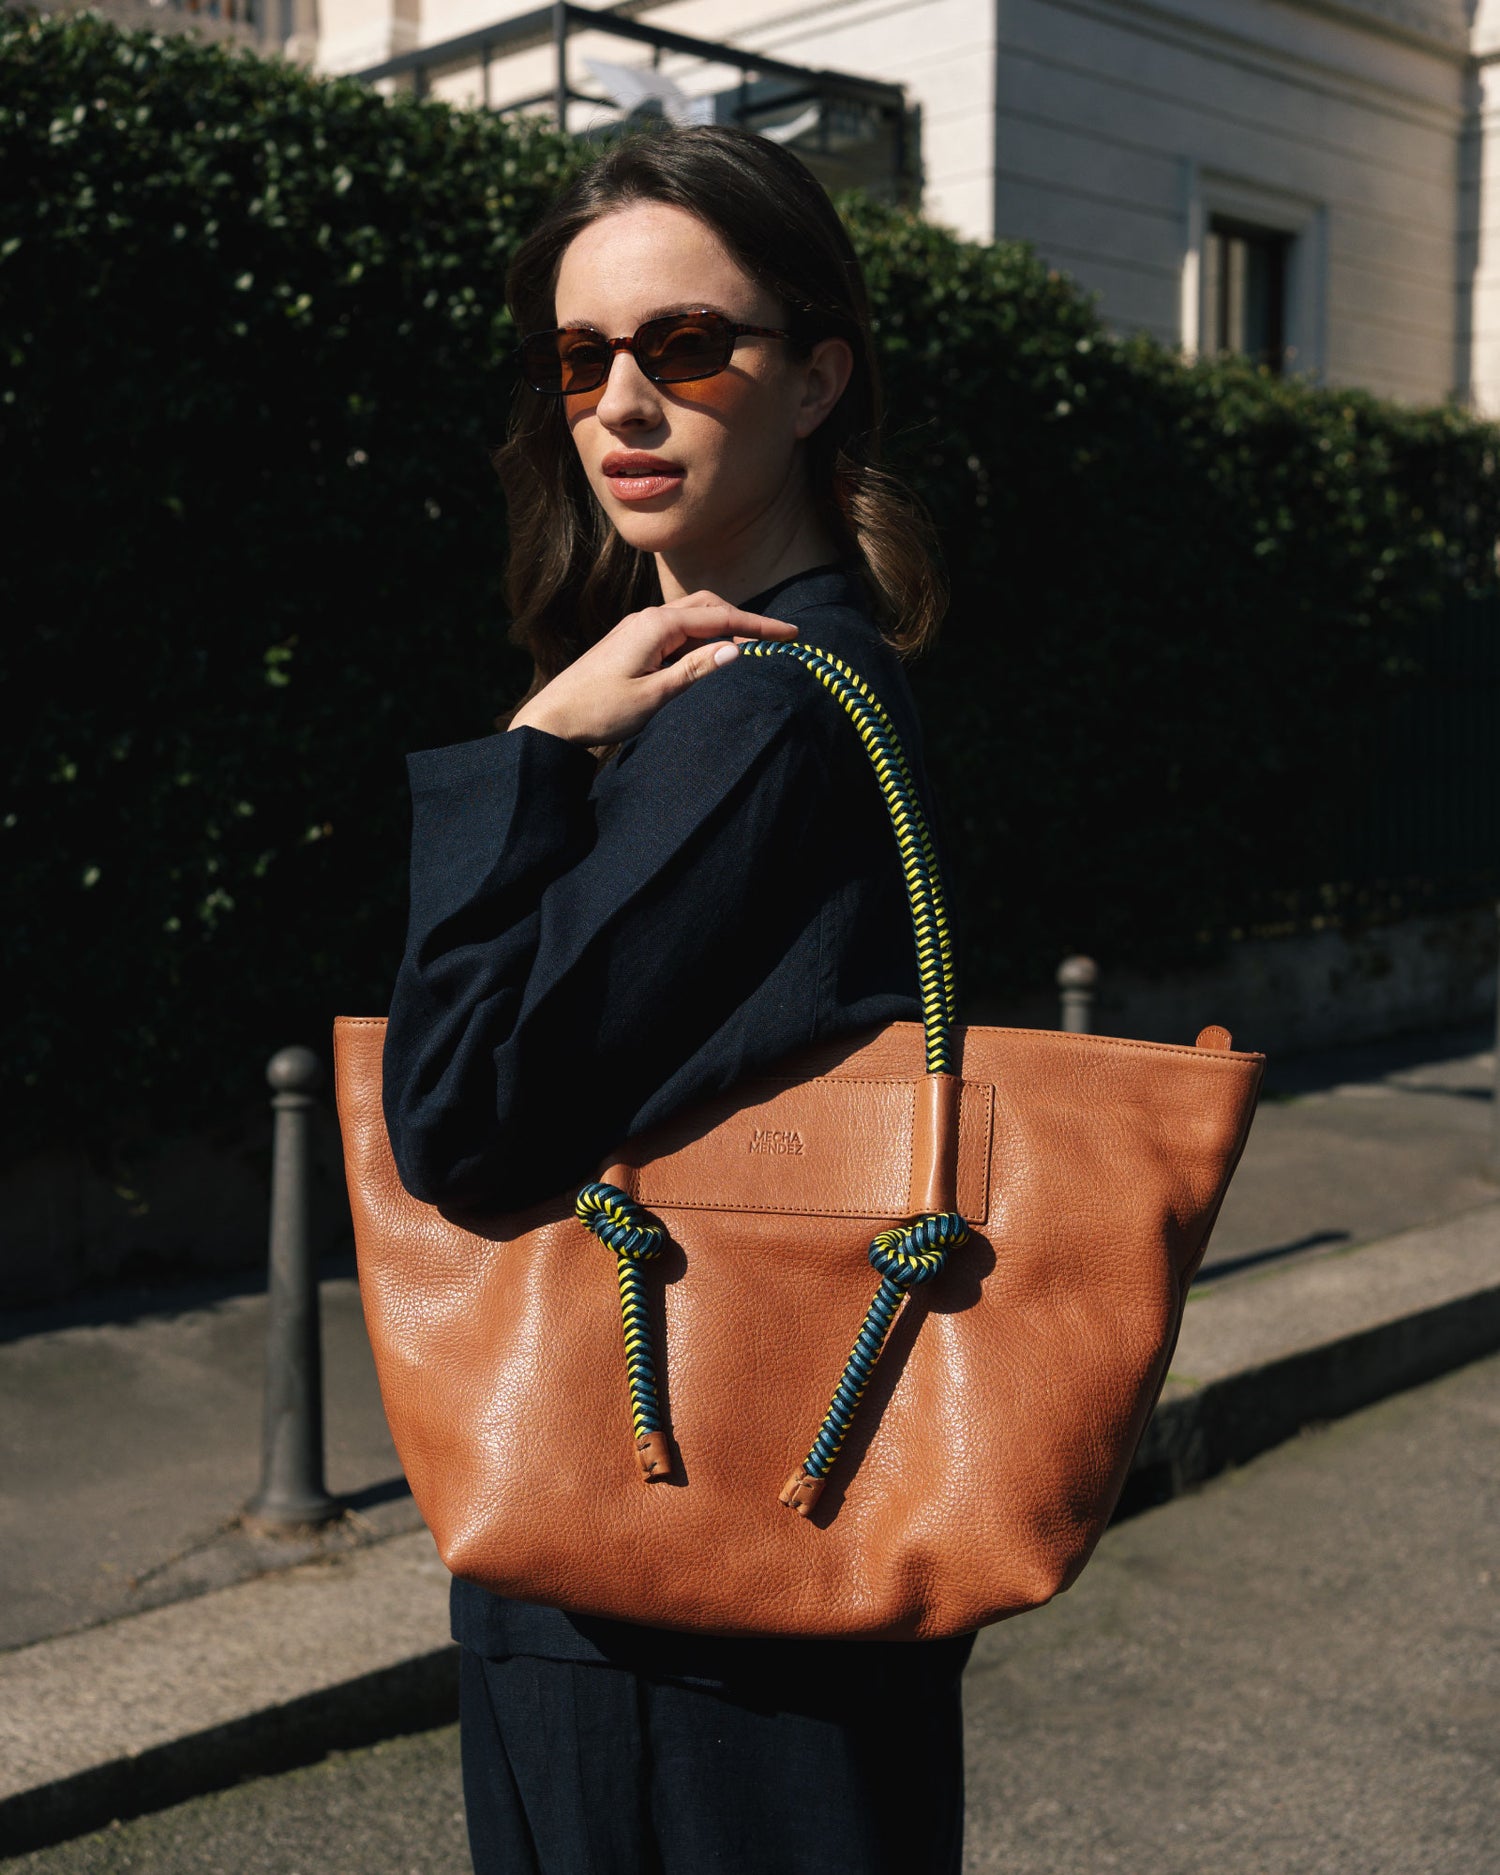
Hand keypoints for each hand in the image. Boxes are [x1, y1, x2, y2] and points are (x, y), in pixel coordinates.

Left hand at [508, 592, 799, 746]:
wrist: (554, 719)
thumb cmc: (601, 711)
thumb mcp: (655, 696)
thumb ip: (697, 670)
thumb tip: (736, 649)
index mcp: (657, 626)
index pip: (720, 616)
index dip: (758, 625)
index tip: (791, 634)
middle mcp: (649, 618)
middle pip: (708, 606)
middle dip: (744, 619)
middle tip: (778, 639)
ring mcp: (640, 629)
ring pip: (693, 618)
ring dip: (724, 628)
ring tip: (753, 649)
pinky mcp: (634, 643)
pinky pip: (678, 632)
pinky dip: (703, 639)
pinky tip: (714, 657)